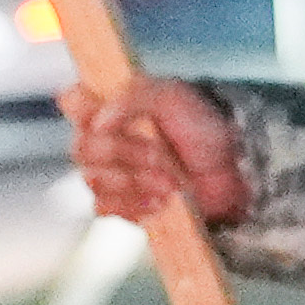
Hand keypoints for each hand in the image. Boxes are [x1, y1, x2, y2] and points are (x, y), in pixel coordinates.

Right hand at [69, 76, 246, 230]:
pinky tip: (161, 201)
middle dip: (127, 153)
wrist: (232, 172)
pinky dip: (134, 204)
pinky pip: (103, 208)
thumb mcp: (174, 98)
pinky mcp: (121, 204)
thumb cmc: (203, 128)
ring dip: (136, 181)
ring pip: (93, 180)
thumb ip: (134, 96)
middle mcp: (104, 138)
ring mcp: (110, 173)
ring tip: (172, 182)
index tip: (112, 119)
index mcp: (113, 106)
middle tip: (164, 155)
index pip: (72, 101)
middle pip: (82, 147)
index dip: (85, 111)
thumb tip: (98, 121)